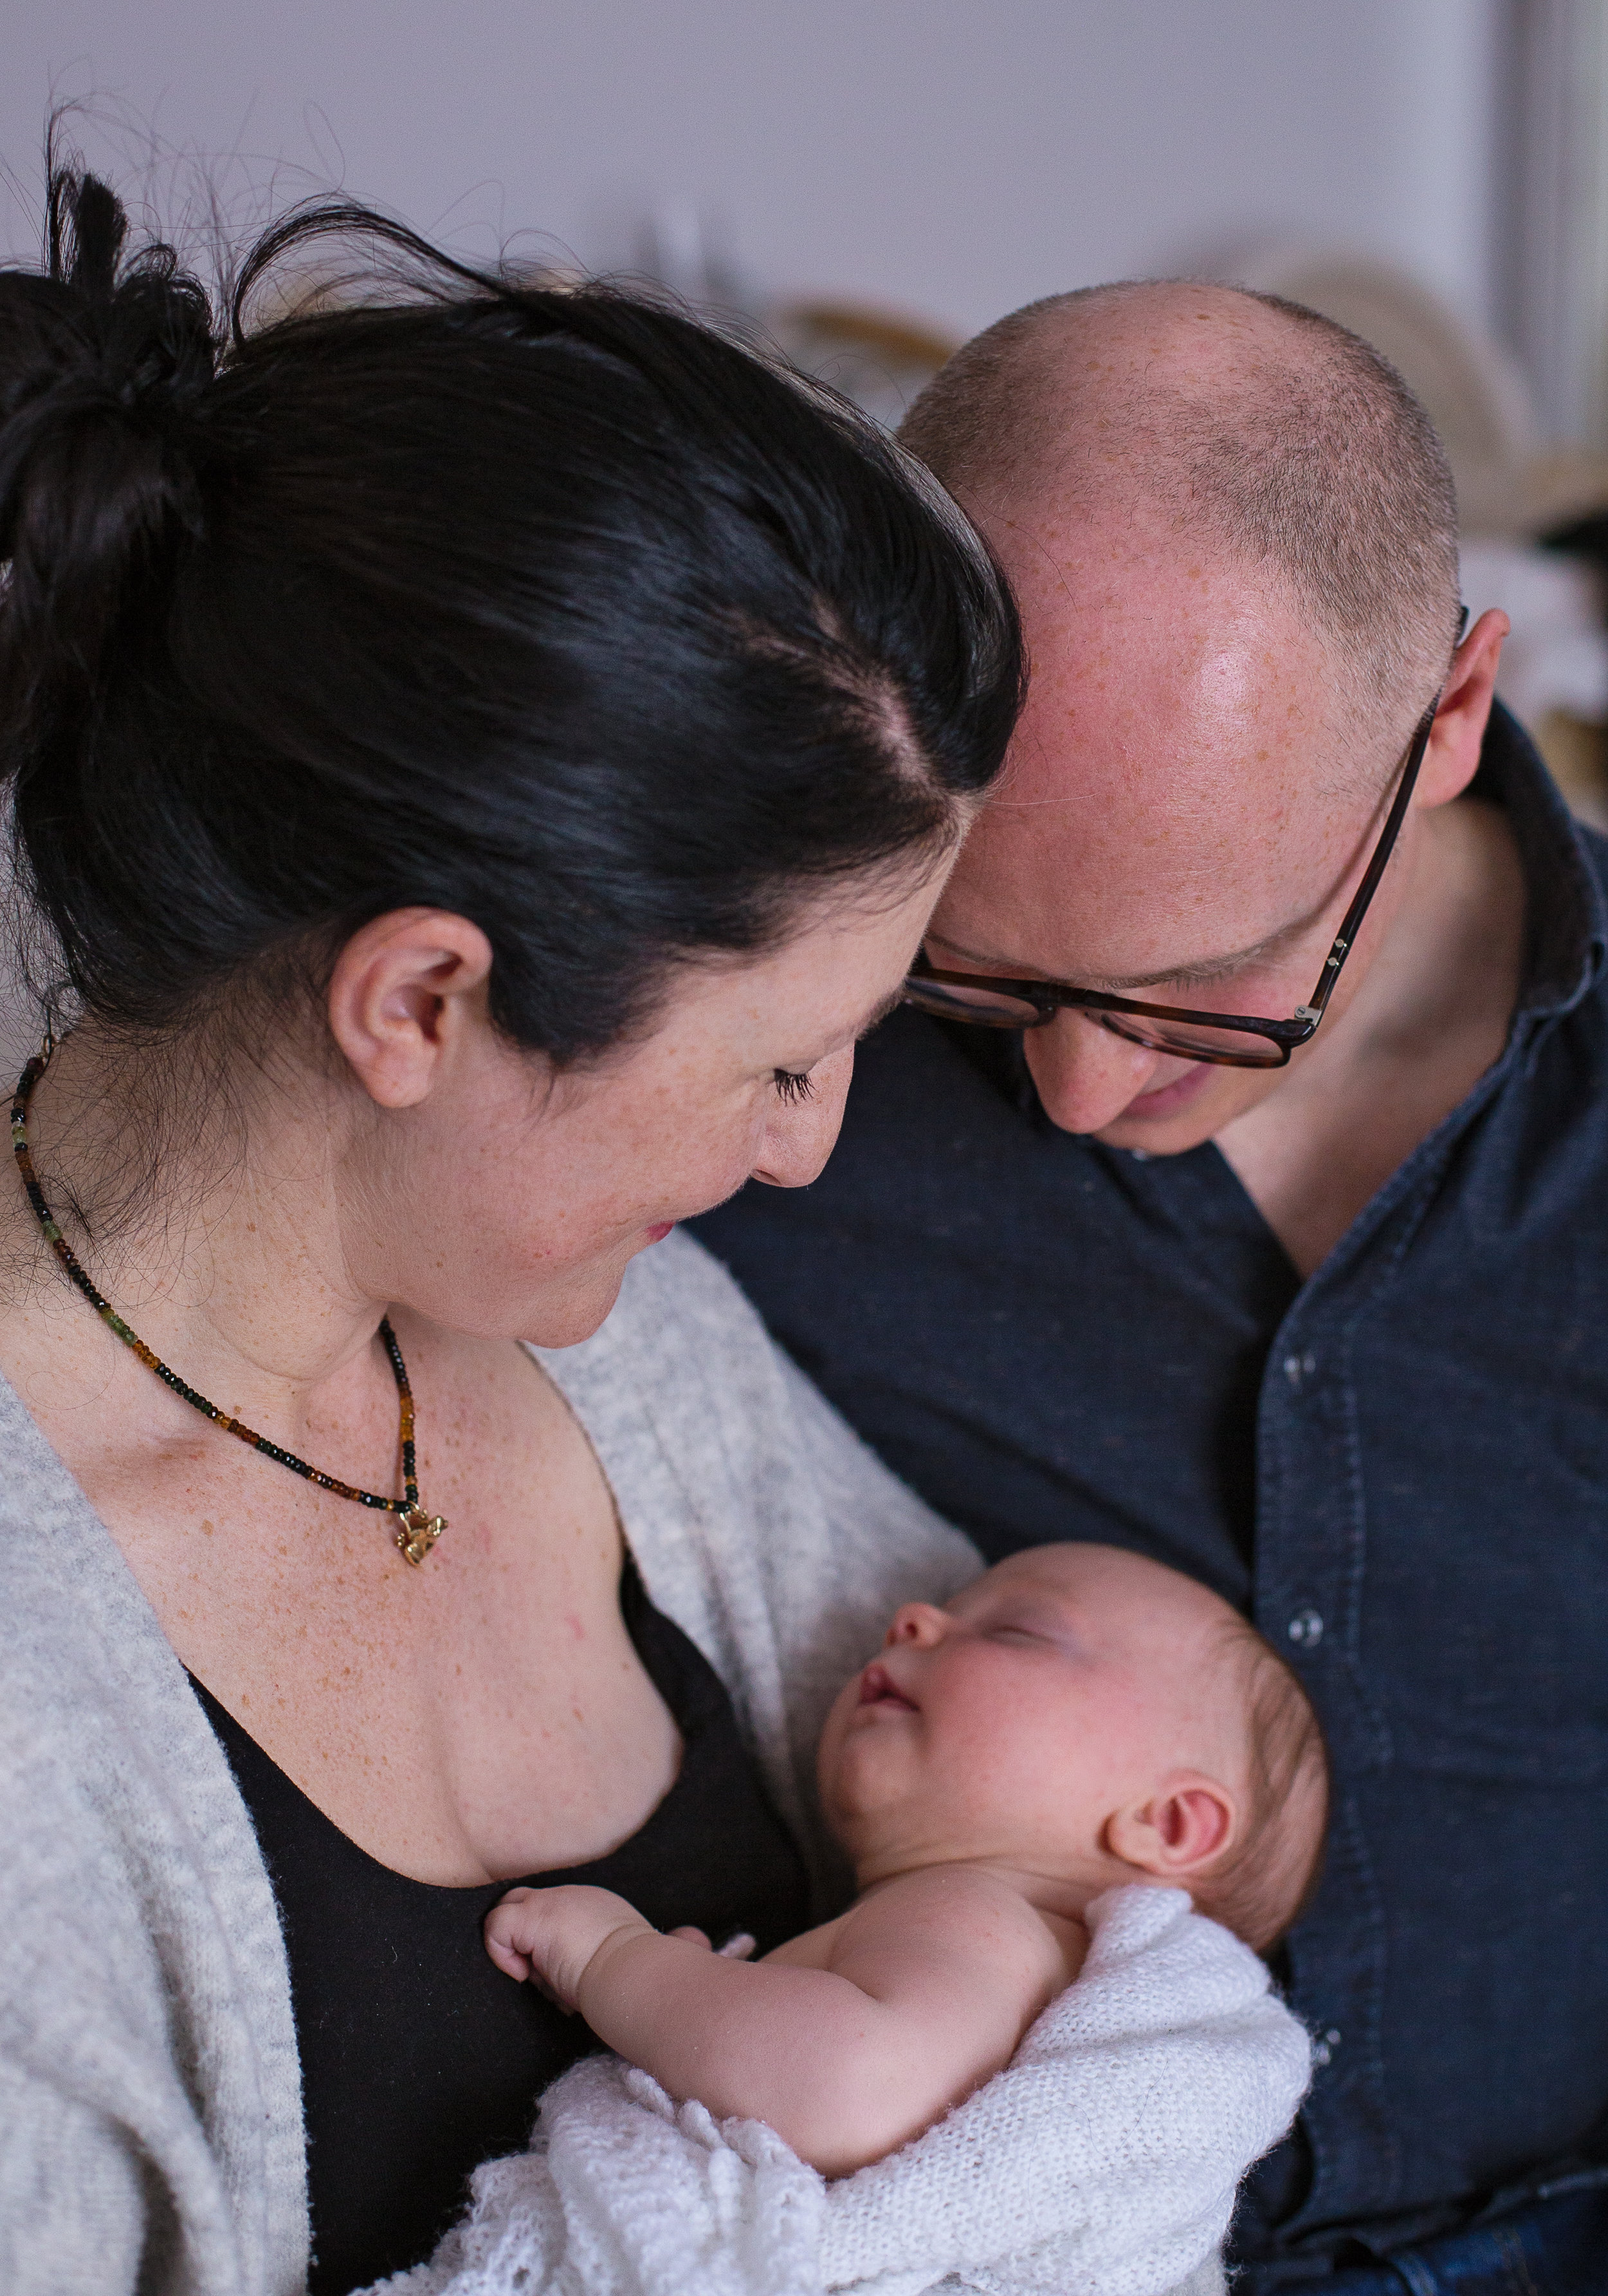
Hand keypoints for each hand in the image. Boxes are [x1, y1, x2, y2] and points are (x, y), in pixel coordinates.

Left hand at [485, 1884, 656, 2009]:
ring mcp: (550, 1902)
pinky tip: (524, 1974)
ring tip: (551, 1980)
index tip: (566, 1973)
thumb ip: (608, 1948)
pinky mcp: (531, 1916)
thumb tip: (651, 1947)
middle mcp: (572, 1897)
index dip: (550, 1945)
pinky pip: (495, 1927)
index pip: (556, 1916)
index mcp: (596, 1906)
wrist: (633, 1974)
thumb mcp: (622, 1955)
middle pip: (530, 1905)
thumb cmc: (634, 1977)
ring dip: (524, 1956)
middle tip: (552, 1975)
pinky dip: (500, 1954)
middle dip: (529, 1943)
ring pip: (512, 1918)